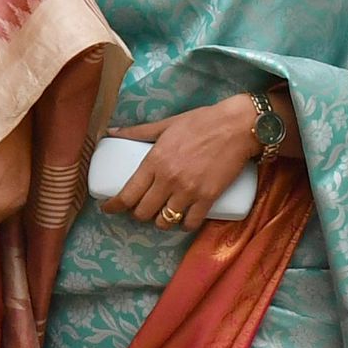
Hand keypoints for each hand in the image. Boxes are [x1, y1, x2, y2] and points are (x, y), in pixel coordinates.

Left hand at [101, 96, 261, 231]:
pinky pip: (191, 223)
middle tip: (141, 208)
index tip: (108, 209)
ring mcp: (189, 191)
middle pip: (143, 212)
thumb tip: (112, 131)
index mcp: (154, 161)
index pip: (127, 194)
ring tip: (162, 215)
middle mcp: (168, 180)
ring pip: (165, 221)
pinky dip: (185, 225)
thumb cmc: (202, 122)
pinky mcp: (209, 197)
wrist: (239, 126)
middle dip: (137, 214)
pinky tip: (183, 220)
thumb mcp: (166, 124)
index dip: (114, 206)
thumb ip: (138, 131)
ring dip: (160, 222)